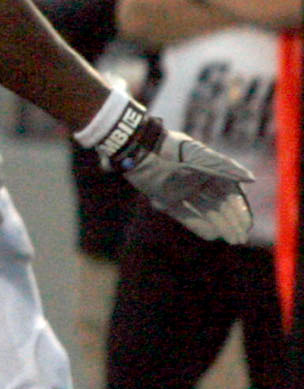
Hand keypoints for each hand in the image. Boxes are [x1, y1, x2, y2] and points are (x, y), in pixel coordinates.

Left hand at [108, 112, 253, 242]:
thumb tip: (251, 178)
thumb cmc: (170, 150)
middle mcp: (199, 180)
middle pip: (220, 205)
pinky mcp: (166, 198)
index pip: (231, 193)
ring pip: (206, 211)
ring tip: (230, 239)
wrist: (137, 149)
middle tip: (239, 239)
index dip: (240, 209)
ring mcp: (183, 190)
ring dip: (219, 225)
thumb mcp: (198, 157)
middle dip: (232, 222)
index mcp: (211, 169)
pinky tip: (212, 235)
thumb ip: (224, 167)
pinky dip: (198, 224)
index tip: (247, 225)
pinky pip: (186, 214)